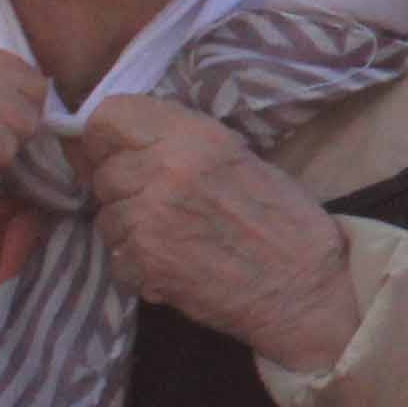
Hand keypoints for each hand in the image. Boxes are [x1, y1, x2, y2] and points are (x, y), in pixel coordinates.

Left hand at [78, 95, 357, 370]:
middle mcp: (165, 172)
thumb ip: (179, 142)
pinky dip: (137, 264)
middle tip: (159, 202)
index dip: (106, 137)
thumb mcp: (238, 156)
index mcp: (193, 138)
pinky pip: (116, 257)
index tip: (120, 151)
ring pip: (105, 216)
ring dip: (129, 227)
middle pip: (102, 171)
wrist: (305, 288)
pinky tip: (173, 263)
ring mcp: (149, 219)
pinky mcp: (144, 263)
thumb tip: (122, 141)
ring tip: (172, 235)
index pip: (107, 118)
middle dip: (122, 187)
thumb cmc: (283, 221)